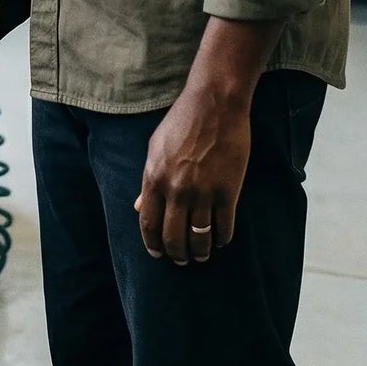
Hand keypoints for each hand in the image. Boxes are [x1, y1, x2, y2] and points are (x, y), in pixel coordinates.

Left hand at [134, 87, 251, 265]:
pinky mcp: (228, 191)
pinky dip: (222, 239)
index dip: (152, 244)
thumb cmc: (181, 122)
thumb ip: (149, 180)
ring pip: (200, 237)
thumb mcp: (155, 147)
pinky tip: (221, 241)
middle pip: (173, 236)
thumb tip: (139, 206)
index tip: (157, 254)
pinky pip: (224, 227)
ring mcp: (202, 192)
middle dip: (176, 254)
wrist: (213, 105)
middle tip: (181, 260)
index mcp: (154, 177)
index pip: (149, 222)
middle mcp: (176, 189)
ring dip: (200, 252)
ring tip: (202, 256)